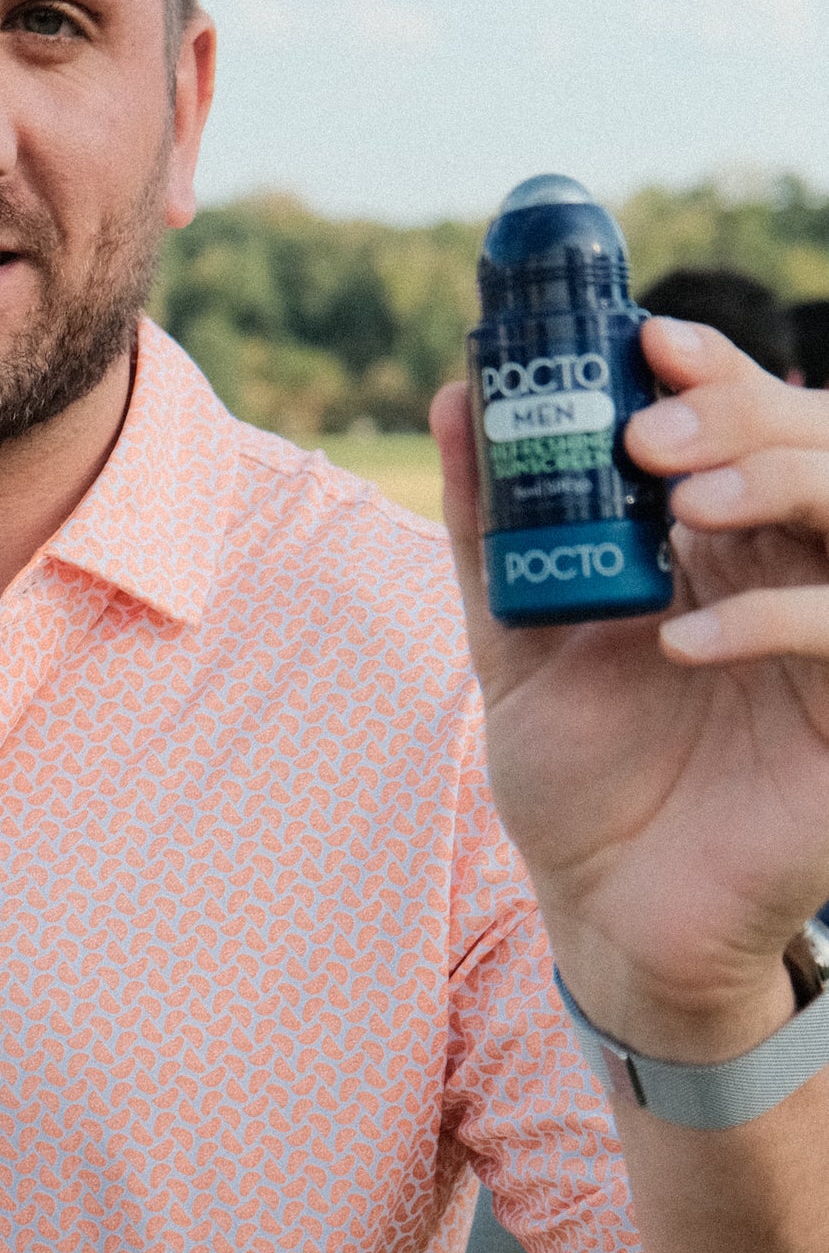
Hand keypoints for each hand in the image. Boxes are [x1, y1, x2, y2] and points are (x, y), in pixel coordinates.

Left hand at [432, 317, 828, 1060]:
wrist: (610, 913)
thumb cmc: (578, 776)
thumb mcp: (515, 637)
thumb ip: (495, 522)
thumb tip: (460, 393)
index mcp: (720, 542)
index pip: (743, 420)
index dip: (711, 368)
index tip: (644, 339)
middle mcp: (789, 573)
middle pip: (812, 442)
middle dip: (735, 414)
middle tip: (644, 433)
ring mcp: (827, 645)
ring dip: (775, 482)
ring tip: (679, 503)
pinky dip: (774, 620)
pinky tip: (684, 640)